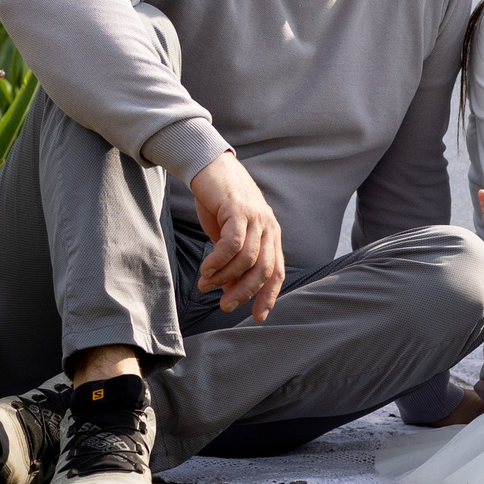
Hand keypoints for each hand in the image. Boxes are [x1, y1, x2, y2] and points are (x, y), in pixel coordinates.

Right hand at [189, 151, 284, 320]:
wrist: (210, 167)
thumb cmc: (219, 203)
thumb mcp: (229, 234)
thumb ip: (234, 258)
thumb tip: (229, 287)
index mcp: (271, 235)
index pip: (277, 271)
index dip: (269, 296)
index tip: (258, 317)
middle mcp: (269, 227)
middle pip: (264, 269)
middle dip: (244, 292)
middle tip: (224, 305)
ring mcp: (256, 217)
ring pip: (247, 259)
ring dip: (224, 277)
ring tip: (206, 284)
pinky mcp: (238, 210)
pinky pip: (232, 243)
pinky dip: (219, 261)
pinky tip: (206, 269)